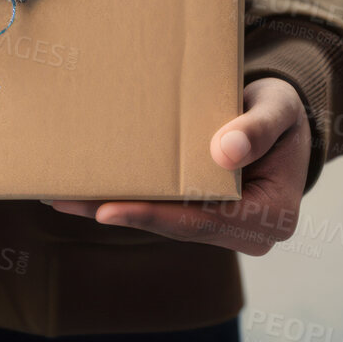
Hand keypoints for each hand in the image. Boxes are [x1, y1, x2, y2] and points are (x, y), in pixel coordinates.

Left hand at [44, 77, 310, 254]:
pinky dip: (126, 198)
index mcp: (273, 216)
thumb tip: (224, 152)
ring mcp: (224, 228)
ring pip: (162, 221)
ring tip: (61, 196)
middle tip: (64, 200)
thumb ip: (258, 127)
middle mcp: (247, 233)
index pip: (204, 221)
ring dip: (111, 208)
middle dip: (118, 212)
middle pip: (174, 226)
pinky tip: (84, 190)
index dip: (155, 216)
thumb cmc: (281, 109)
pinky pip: (162, 209)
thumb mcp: (278, 108)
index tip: (107, 211)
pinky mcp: (204, 215)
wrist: (281, 118)